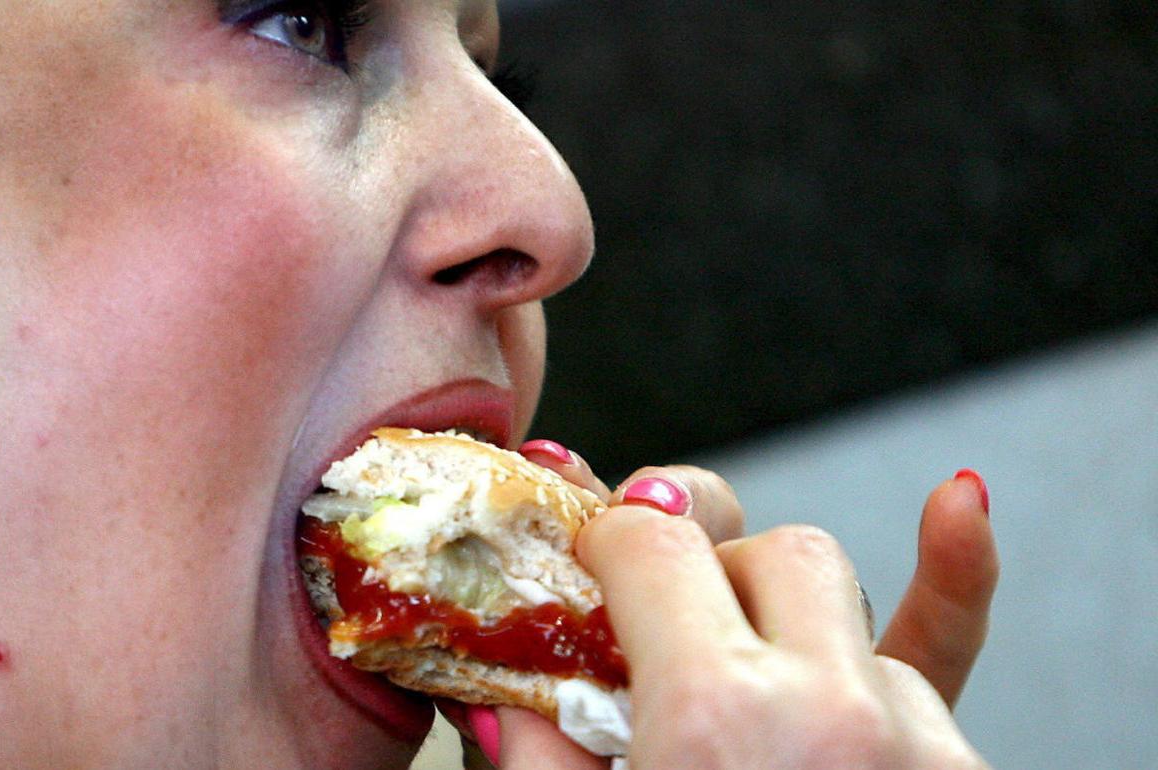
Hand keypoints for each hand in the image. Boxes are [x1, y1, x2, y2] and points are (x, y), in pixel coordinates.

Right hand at [475, 445, 997, 768]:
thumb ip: (537, 758)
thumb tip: (500, 692)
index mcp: (711, 721)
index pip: (650, 542)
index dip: (608, 535)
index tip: (596, 554)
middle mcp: (822, 710)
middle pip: (761, 545)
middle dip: (703, 562)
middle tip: (663, 625)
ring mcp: (906, 733)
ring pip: (838, 598)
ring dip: (780, 624)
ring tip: (741, 702)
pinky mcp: (952, 763)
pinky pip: (952, 641)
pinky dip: (954, 570)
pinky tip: (958, 503)